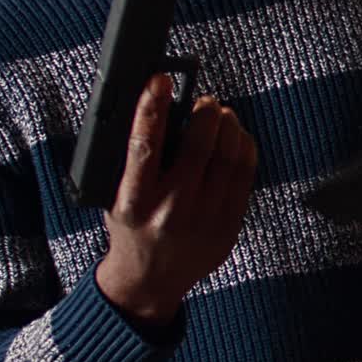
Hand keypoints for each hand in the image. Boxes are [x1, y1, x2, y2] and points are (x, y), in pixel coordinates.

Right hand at [96, 74, 257, 324]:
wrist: (149, 280)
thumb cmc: (131, 226)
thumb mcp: (117, 194)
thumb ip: (134, 158)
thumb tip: (160, 108)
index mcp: (133, 202)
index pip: (143, 146)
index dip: (151, 108)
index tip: (159, 81)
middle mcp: (169, 211)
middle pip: (197, 147)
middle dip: (204, 113)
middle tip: (204, 101)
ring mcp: (203, 221)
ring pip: (227, 157)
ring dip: (227, 126)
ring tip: (221, 115)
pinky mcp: (227, 227)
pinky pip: (244, 175)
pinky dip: (243, 147)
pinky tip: (236, 136)